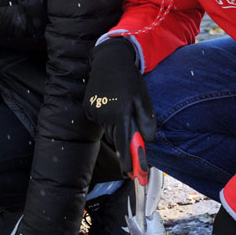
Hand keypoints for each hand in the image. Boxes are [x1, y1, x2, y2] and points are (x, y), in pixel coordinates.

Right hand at [83, 38, 155, 177]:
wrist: (110, 60)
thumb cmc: (130, 79)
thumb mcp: (144, 98)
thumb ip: (146, 120)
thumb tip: (147, 140)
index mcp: (120, 112)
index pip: (124, 143)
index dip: (128, 160)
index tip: (132, 174)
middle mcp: (104, 114)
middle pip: (117, 137)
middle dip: (126, 142)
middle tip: (134, 139)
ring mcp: (94, 110)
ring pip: (109, 129)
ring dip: (117, 126)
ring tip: (122, 106)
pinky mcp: (88, 107)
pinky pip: (101, 120)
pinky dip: (108, 118)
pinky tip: (112, 102)